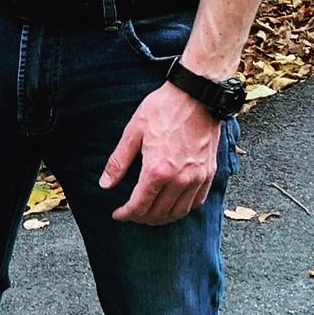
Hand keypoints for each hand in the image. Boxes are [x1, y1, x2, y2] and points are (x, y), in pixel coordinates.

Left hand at [99, 83, 221, 224]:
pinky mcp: (209, 173)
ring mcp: (197, 178)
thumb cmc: (163, 109)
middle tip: (132, 214)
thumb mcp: (133, 131)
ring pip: (178, 212)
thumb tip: (105, 184)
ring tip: (150, 215)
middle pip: (158, 213)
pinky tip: (173, 206)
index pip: (139, 206)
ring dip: (162, 218)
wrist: (196, 96)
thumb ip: (118, 162)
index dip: (126, 214)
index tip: (118, 214)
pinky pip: (197, 202)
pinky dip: (183, 210)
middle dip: (141, 218)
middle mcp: (179, 179)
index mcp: (157, 171)